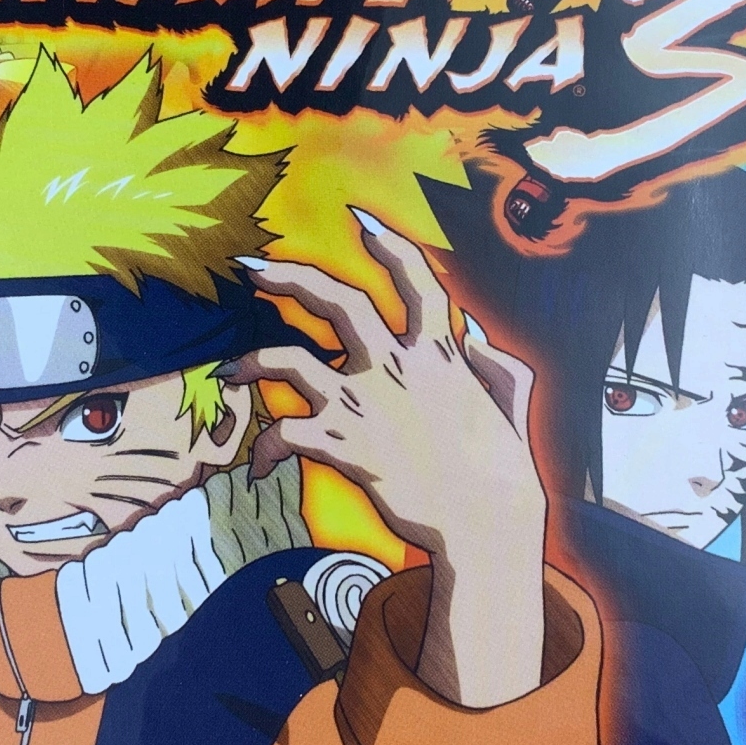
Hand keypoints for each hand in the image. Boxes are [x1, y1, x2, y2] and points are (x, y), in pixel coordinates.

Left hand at [225, 210, 545, 708]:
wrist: (486, 525)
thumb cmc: (505, 471)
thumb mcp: (513, 402)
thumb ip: (496, 363)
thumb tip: (477, 342)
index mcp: (440, 352)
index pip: (414, 280)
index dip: (388, 243)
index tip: (360, 219)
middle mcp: (397, 367)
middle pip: (336, 301)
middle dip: (289, 276)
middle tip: (253, 267)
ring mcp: (365, 404)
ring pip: (289, 360)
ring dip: (252, 360)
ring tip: (232, 369)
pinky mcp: (341, 446)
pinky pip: (284, 433)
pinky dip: (266, 446)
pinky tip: (260, 462)